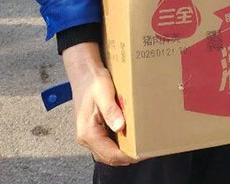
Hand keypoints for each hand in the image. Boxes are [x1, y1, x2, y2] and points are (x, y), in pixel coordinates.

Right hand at [63, 42, 136, 166]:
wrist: (83, 73)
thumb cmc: (92, 81)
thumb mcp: (103, 93)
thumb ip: (111, 110)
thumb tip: (120, 127)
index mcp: (88, 132)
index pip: (110, 154)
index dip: (128, 156)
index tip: (144, 153)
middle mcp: (86, 138)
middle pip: (109, 157)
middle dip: (127, 157)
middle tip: (146, 150)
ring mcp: (88, 135)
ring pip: (107, 153)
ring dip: (123, 153)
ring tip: (140, 147)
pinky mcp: (93, 131)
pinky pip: (106, 145)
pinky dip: (118, 146)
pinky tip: (130, 139)